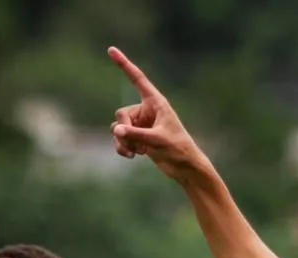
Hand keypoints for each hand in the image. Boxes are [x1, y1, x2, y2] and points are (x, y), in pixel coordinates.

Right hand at [106, 46, 207, 179]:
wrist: (185, 168)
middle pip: (122, 113)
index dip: (124, 64)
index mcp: (156, 103)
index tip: (111, 50)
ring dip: (122, 142)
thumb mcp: (157, 140)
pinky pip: (120, 138)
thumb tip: (116, 131)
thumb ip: (136, 135)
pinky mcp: (139, 137)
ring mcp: (142, 124)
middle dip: (124, 129)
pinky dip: (123, 147)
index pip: (138, 80)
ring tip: (134, 153)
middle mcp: (147, 111)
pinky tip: (133, 156)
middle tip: (134, 142)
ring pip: (119, 127)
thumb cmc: (179, 150)